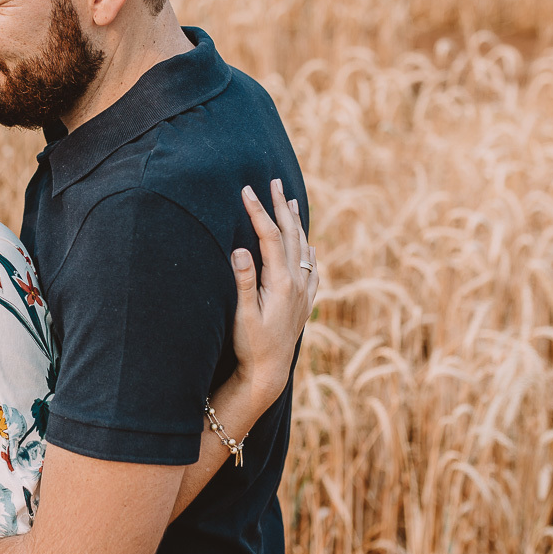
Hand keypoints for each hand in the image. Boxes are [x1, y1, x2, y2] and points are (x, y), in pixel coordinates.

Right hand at [231, 179, 318, 406]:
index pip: (269, 236)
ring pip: (303, 247)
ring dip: (296, 222)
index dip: (258, 211)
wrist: (270, 371)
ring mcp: (304, 291)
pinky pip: (311, 267)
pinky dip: (308, 249)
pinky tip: (308, 244)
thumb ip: (243, 281)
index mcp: (280, 282)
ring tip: (291, 201)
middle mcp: (297, 282)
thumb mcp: (242, 314)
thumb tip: (240, 249)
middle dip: (280, 206)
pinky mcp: (304, 301)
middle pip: (290, 235)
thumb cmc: (251, 344)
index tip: (247, 190)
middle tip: (273, 182)